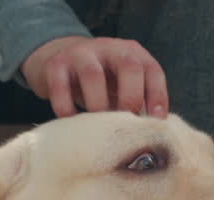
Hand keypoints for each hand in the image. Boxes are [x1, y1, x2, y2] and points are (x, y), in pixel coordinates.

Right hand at [21, 36, 168, 118]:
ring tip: (98, 126)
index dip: (158, 97)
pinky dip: (66, 109)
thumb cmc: (102, 82)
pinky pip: (60, 87)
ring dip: (98, 105)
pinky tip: (72, 122)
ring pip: (93, 75)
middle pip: (128, 65)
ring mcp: (81, 53)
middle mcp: (109, 47)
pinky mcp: (56, 64)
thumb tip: (149, 137)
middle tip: (125, 123)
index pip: (152, 70)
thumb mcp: (122, 85)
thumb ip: (136, 103)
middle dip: (130, 98)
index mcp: (132, 52)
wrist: (62, 61)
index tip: (156, 122)